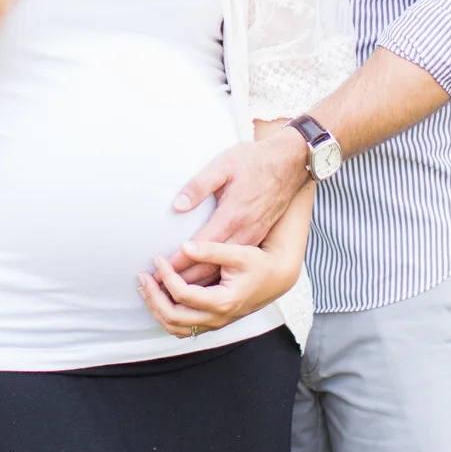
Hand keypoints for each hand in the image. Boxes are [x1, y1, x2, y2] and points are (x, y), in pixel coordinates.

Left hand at [137, 236, 302, 336]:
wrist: (276, 279)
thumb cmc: (259, 264)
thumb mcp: (238, 253)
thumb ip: (210, 250)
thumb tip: (183, 247)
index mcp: (223, 302)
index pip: (182, 294)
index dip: (166, 276)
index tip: (157, 259)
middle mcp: (217, 318)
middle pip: (173, 317)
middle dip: (153, 297)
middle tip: (143, 276)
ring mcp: (215, 323)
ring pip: (176, 328)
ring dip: (157, 309)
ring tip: (146, 288)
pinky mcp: (213, 322)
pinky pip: (184, 328)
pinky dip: (167, 316)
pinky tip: (160, 297)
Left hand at [169, 129, 306, 279]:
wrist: (290, 163)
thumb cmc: (254, 161)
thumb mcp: (223, 165)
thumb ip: (199, 186)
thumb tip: (177, 206)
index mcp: (233, 215)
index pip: (201, 247)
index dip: (180, 262)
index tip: (160, 272)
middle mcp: (245, 232)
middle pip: (213, 265)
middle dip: (185, 278)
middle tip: (161, 286)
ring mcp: (253, 236)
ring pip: (225, 269)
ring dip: (200, 281)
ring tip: (175, 290)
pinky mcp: (258, 237)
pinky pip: (235, 262)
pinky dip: (218, 275)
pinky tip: (204, 280)